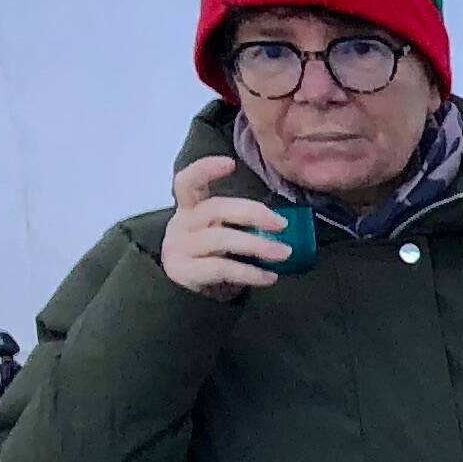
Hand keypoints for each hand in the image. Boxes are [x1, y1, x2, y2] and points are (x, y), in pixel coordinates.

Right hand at [162, 155, 286, 297]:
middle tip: (283, 225)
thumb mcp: (225, 235)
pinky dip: (250, 272)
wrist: (190, 298)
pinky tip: (269, 277)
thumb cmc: (214, 259)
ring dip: (257, 244)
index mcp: (190, 208)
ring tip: (284, 253)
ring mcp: (178, 247)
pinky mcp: (183, 271)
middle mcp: (181, 224)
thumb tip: (283, 221)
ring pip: (220, 238)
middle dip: (253, 213)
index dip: (205, 170)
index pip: (188, 182)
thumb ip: (242, 223)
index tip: (230, 163)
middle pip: (215, 208)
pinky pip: (221, 268)